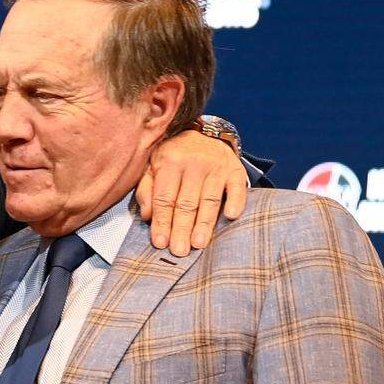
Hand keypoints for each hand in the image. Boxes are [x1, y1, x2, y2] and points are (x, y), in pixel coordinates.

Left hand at [136, 129, 248, 256]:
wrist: (203, 133)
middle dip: (182, 229)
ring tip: (198, 243)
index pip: (165, 198)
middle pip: (187, 202)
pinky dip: (236, 201)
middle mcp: (194, 162)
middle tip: (179, 250)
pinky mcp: (235, 168)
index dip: (162, 222)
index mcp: (170, 161)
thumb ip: (146, 190)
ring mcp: (216, 166)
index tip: (160, 243)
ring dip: (204, 224)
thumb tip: (147, 216)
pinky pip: (237, 187)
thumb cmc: (174, 156)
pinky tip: (231, 216)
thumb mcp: (152, 166)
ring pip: (209, 200)